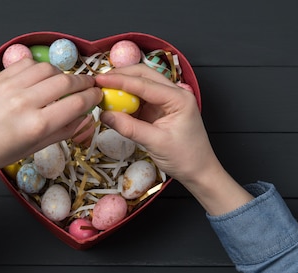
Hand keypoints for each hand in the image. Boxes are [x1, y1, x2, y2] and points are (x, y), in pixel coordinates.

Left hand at [0, 59, 101, 209]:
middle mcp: (25, 104)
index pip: (76, 104)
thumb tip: (86, 116)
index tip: (97, 95)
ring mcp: (10, 88)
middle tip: (88, 85)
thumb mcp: (36, 148)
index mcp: (37, 126)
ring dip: (61, 74)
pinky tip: (40, 78)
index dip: (92, 97)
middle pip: (66, 82)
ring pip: (48, 69)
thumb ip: (64, 131)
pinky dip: (39, 68)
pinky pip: (27, 63)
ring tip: (63, 83)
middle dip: (83, 82)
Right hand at [95, 65, 251, 214]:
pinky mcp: (159, 111)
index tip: (99, 79)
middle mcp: (174, 94)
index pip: (144, 83)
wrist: (199, 172)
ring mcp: (166, 101)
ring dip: (122, 87)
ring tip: (102, 90)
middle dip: (120, 76)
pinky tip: (113, 103)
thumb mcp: (155, 143)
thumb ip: (129, 127)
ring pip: (141, 85)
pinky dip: (126, 100)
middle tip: (98, 81)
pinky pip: (140, 100)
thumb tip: (104, 115)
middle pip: (143, 76)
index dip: (119, 80)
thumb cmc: (185, 158)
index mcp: (178, 98)